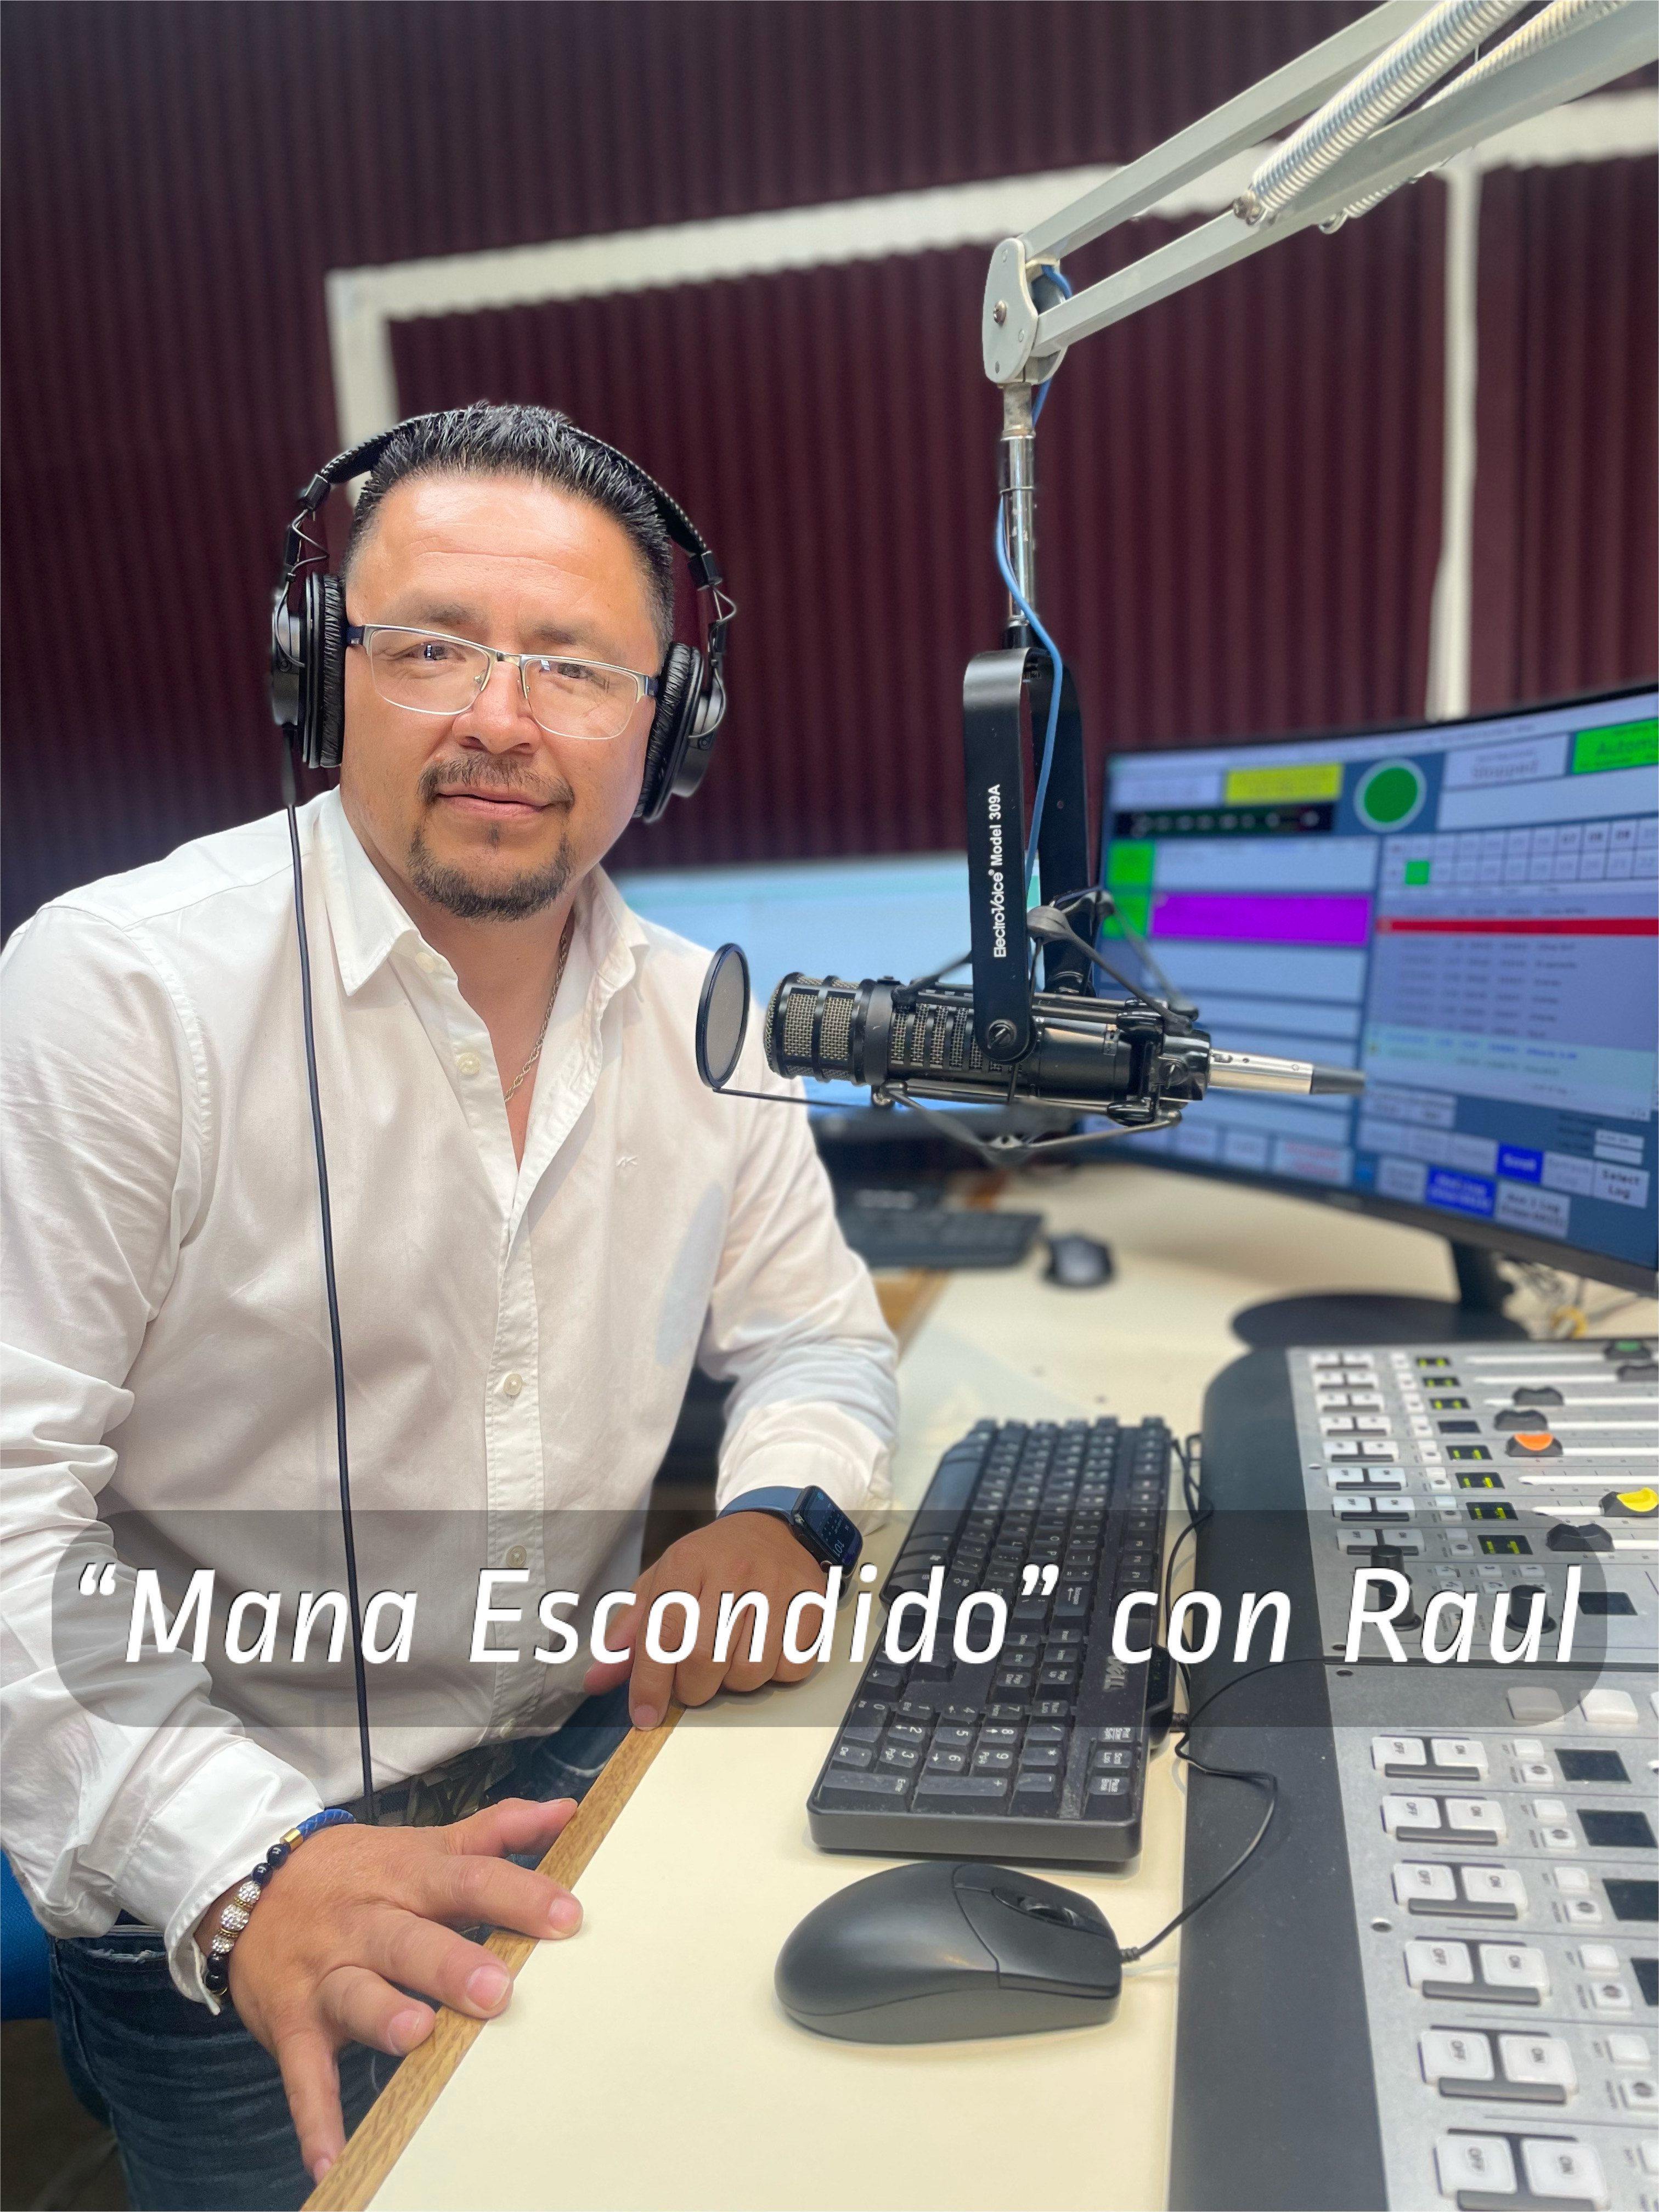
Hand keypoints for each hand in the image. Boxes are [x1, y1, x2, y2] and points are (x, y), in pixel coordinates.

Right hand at [197, 1797, 580, 2183]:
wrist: (251, 1883)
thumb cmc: (359, 1872)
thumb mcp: (423, 1845)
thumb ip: (496, 1830)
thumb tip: (567, 1812)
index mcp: (409, 1877)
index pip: (469, 1879)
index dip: (518, 1896)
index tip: (568, 1916)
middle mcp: (367, 1922)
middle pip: (410, 1940)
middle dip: (452, 1964)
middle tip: (497, 1990)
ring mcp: (327, 1973)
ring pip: (356, 1994)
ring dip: (384, 2018)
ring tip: (418, 2035)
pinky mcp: (292, 2023)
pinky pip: (302, 2072)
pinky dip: (314, 2116)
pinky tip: (331, 2158)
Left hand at [583, 1513, 830, 1726]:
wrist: (773, 1529)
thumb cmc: (711, 1564)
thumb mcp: (661, 1584)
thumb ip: (628, 1633)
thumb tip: (597, 1679)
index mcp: (686, 1563)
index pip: (663, 1635)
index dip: (650, 1683)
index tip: (644, 1715)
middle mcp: (733, 1571)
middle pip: (705, 1659)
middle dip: (693, 1688)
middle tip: (693, 1681)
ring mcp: (776, 1586)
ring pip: (750, 1671)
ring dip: (735, 1682)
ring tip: (731, 1657)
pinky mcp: (812, 1603)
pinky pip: (791, 1668)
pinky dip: (775, 1673)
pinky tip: (765, 1648)